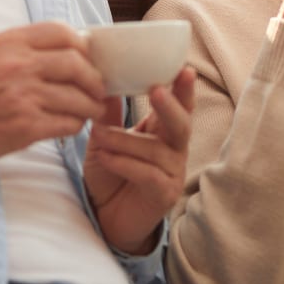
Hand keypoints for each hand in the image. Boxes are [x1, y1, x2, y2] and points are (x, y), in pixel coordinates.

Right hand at [0, 22, 106, 165]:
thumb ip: (26, 47)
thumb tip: (70, 50)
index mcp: (10, 42)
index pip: (62, 32)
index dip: (83, 46)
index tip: (88, 58)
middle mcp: (18, 65)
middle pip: (77, 64)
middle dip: (94, 79)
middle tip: (98, 89)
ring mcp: (24, 96)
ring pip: (79, 97)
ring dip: (90, 106)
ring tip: (90, 110)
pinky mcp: (27, 126)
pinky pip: (68, 123)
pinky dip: (75, 126)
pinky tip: (71, 125)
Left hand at [83, 66, 194, 254]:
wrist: (104, 216)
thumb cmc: (110, 174)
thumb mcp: (104, 140)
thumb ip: (108, 115)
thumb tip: (104, 81)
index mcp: (164, 130)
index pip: (180, 105)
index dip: (184, 88)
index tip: (184, 68)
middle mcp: (174, 150)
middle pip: (181, 124)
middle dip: (170, 106)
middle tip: (156, 90)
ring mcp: (173, 173)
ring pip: (156, 150)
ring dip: (125, 141)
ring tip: (99, 137)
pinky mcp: (165, 195)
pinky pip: (148, 174)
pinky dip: (124, 163)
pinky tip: (106, 159)